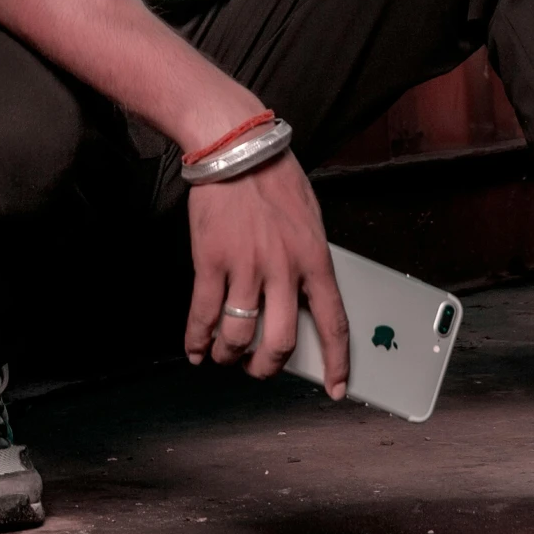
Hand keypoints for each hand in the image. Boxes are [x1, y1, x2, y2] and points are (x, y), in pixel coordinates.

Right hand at [184, 152, 349, 396]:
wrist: (235, 145)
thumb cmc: (274, 176)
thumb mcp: (310, 218)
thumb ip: (309, 260)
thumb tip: (304, 303)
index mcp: (315, 257)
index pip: (333, 321)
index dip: (336, 362)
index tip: (337, 388)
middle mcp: (283, 268)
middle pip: (280, 343)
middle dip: (268, 367)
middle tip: (260, 369)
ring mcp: (245, 266)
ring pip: (239, 337)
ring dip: (230, 356)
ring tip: (225, 356)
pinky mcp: (211, 261)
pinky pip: (204, 316)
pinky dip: (197, 341)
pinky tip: (196, 349)